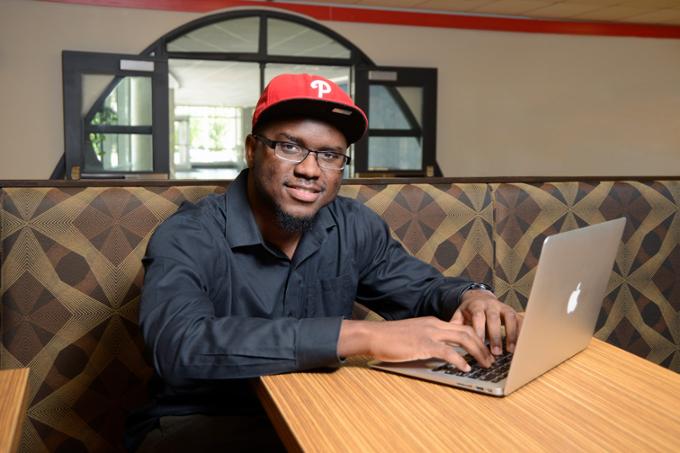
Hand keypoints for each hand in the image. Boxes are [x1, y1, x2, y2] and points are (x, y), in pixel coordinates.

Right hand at [338, 317, 493, 370]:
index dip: (476, 338)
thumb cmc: (390, 338)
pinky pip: (447, 351)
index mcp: (433, 322)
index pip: (461, 326)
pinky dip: (460, 360)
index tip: (483, 350)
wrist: (373, 335)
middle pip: (467, 331)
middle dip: (482, 345)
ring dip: (477, 352)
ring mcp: (429, 333)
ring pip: (463, 338)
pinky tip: (466, 368)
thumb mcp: (413, 335)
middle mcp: (434, 325)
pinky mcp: (423, 344)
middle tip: (490, 358)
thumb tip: (441, 353)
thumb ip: (428, 340)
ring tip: (485, 364)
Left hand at [451, 289, 521, 354]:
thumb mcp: (459, 315)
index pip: (478, 317)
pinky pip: (520, 319)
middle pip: (494, 318)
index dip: (480, 330)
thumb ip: (455, 325)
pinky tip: (522, 344)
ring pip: (510, 318)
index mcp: (476, 305)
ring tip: (511, 351)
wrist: (480, 298)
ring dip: (511, 334)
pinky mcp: (513, 311)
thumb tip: (448, 338)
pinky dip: (522, 331)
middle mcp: (491, 305)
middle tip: (496, 352)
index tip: (480, 345)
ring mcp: (503, 307)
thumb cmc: (469, 311)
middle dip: (496, 335)